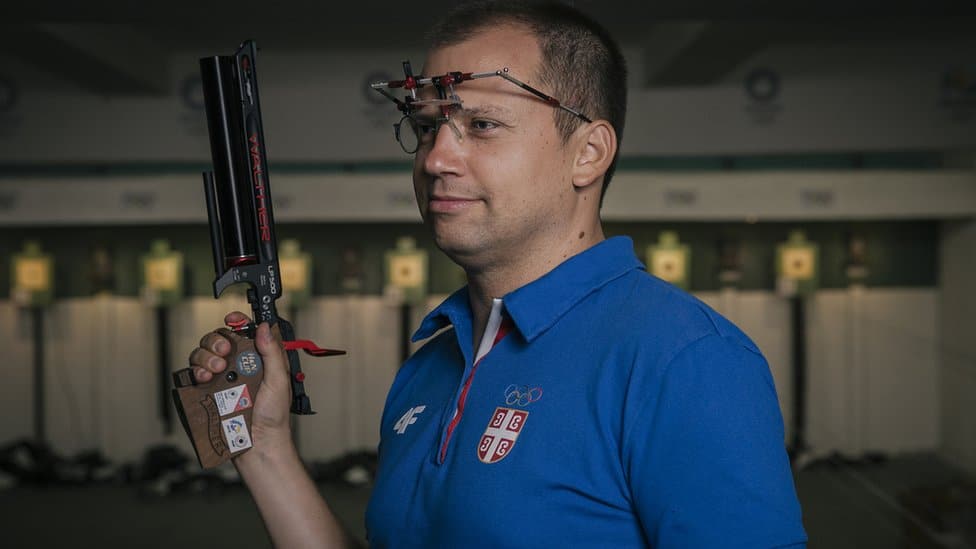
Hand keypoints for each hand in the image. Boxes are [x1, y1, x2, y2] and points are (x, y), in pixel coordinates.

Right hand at [188, 311, 293, 449]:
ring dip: (206, 355)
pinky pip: (193, 374)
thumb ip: (272, 353)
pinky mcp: (207, 392)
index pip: (245, 333)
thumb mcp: (279, 381)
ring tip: (217, 369)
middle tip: (224, 352)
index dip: (238, 322)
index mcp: (257, 359)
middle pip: (218, 340)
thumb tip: (264, 327)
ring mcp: (221, 378)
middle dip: (217, 340)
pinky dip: (195, 371)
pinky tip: (204, 378)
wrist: (258, 443)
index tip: (232, 319)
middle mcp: (237, 366)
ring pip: (203, 354)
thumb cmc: (273, 416)